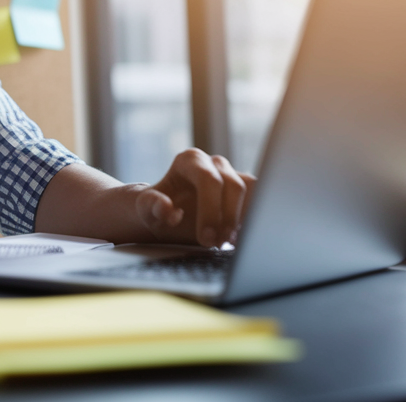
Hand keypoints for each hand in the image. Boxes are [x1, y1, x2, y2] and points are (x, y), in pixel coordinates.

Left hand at [134, 148, 255, 247]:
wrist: (167, 214)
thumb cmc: (156, 208)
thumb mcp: (144, 209)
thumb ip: (152, 206)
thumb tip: (168, 209)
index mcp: (190, 160)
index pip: (209, 179)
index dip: (211, 210)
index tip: (207, 238)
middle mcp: (214, 163)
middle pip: (234, 185)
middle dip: (227, 219)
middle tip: (217, 244)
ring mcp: (232, 174)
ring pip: (253, 191)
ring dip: (246, 220)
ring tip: (229, 244)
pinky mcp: (245, 191)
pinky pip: (260, 200)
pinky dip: (255, 220)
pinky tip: (242, 239)